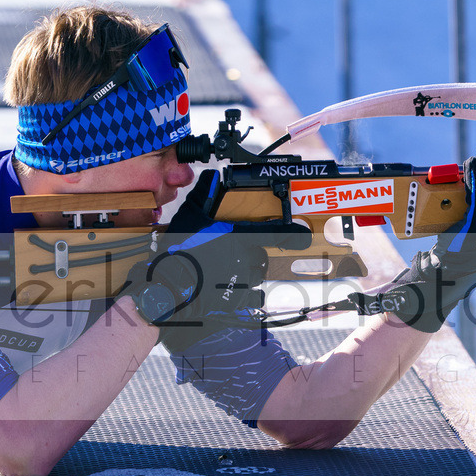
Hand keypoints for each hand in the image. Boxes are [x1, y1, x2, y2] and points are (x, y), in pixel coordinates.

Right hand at [123, 169, 308, 349]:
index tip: (304, 236)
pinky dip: (246, 294)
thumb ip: (203, 195)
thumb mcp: (189, 216)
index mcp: (237, 238)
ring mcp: (242, 280)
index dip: (292, 234)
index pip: (272, 234)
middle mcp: (244, 259)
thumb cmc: (179, 250)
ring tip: (227, 272)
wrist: (171, 285)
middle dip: (252, 256)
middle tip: (234, 256)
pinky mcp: (237, 299)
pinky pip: (252, 296)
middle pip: (260, 256)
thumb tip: (211, 177)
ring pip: (256, 276)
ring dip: (248, 273)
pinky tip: (231, 290)